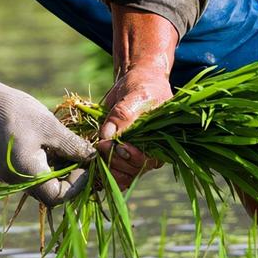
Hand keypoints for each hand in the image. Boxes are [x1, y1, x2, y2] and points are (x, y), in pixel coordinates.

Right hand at [0, 68, 95, 205]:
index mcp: (27, 175)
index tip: (86, 164)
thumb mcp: (51, 128)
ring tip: (68, 148)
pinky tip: (53, 146)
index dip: (77, 185)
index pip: (58, 196)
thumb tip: (93, 158)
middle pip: (50, 193)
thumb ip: (73, 147)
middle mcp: (17, 182)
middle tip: (82, 156)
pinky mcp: (8, 168)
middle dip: (70, 177)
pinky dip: (47, 165)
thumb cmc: (17, 112)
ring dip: (59, 170)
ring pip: (42, 184)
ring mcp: (10, 176)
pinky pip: (32, 174)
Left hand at [98, 68, 171, 189]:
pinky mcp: (124, 155)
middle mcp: (152, 152)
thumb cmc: (142, 87)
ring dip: (107, 168)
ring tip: (96, 152)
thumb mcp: (134, 95)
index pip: (146, 160)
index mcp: (161, 141)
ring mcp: (138, 155)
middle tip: (100, 146)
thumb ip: (122, 115)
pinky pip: (116, 172)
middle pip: (132, 170)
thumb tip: (106, 134)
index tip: (110, 145)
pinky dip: (104, 172)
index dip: (127, 156)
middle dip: (114, 160)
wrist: (137, 82)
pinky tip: (96, 167)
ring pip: (123, 175)